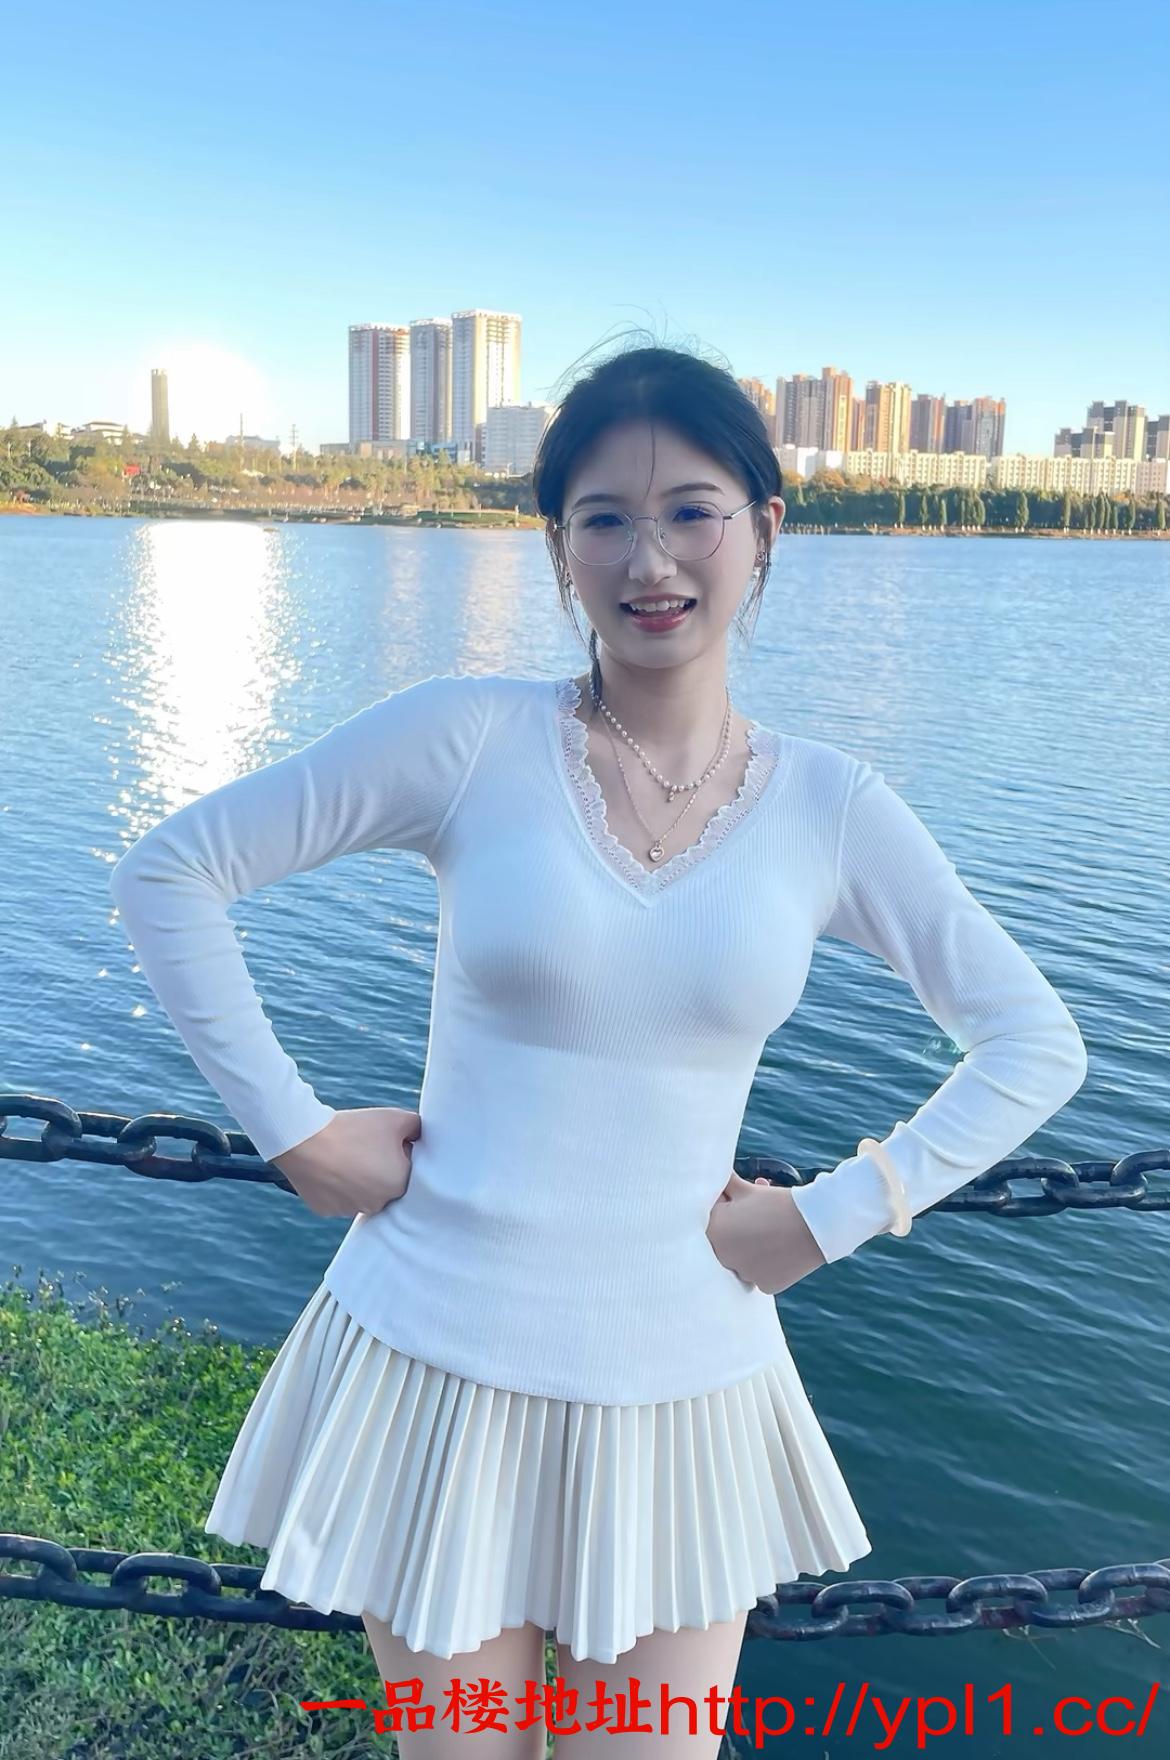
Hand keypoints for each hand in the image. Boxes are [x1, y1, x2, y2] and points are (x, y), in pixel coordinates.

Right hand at [271, 1106, 420, 1217]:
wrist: (306, 1140)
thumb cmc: (355, 1128)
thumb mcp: (396, 1118)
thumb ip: (418, 1127)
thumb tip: (421, 1136)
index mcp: (399, 1186)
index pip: (407, 1168)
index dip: (398, 1151)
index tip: (384, 1141)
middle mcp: (378, 1205)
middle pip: (385, 1183)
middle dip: (380, 1166)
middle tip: (363, 1146)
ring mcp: (350, 1211)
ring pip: (361, 1192)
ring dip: (358, 1178)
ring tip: (345, 1154)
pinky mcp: (327, 1211)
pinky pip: (338, 1197)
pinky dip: (336, 1185)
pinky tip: (330, 1167)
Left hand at [705, 1171, 826, 1293]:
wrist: (815, 1223)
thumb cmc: (777, 1202)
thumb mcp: (745, 1189)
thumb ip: (723, 1184)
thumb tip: (713, 1174)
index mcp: (714, 1230)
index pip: (709, 1218)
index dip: (724, 1207)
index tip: (738, 1202)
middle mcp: (723, 1256)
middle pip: (724, 1241)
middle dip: (735, 1227)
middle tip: (755, 1215)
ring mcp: (743, 1274)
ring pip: (740, 1259)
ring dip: (748, 1247)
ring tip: (768, 1229)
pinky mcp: (763, 1286)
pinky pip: (758, 1274)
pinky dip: (764, 1264)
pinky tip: (777, 1249)